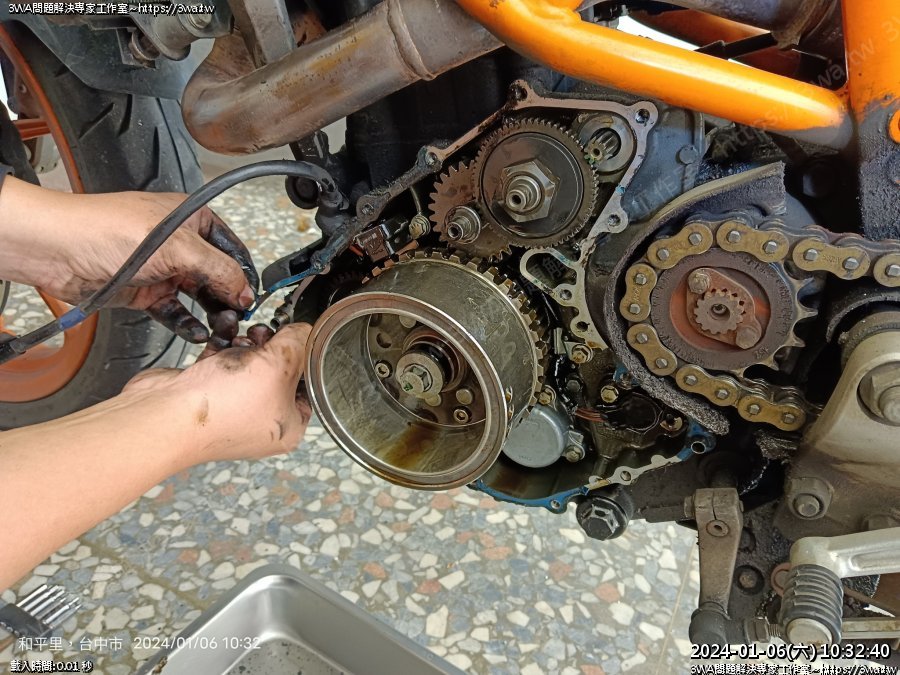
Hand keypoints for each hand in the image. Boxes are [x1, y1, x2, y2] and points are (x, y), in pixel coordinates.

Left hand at [0, 178, 257, 341]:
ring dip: (211, 313)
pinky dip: (186, 323)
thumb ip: (218, 269)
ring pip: (198, 296)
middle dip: (229, 297)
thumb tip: (245, 289)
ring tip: (221, 327)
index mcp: (193, 220)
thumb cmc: (106, 229)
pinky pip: (175, 312)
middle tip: (238, 318)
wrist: (57, 249)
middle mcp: (180, 244)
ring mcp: (163, 269)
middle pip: (218, 276)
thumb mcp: (177, 247)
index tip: (252, 298)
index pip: (232, 249)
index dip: (244, 274)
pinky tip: (196, 331)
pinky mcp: (146, 292)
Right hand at [123, 313, 311, 462]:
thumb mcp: (280, 366)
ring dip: (249, 343)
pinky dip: (225, 344)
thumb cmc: (225, 407)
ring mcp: (234, 405)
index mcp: (288, 427)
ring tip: (246, 337)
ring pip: (251, 363)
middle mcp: (262, 419)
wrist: (166, 413)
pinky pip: (225, 360)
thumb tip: (305, 331)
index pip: (310, 388)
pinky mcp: (209, 389)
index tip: (301, 338)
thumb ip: (299, 343)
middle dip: (275, 347)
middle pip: (280, 372)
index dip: (306, 360)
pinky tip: (225, 334)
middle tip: (270, 335)